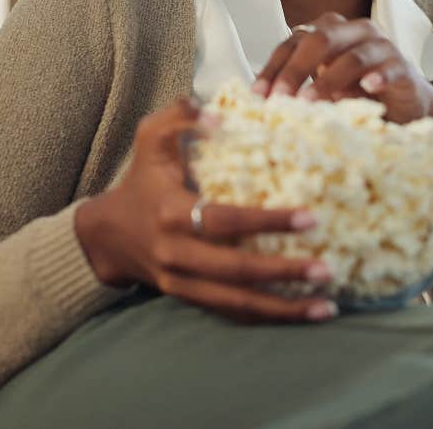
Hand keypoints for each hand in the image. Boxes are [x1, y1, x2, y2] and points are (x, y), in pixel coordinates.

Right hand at [74, 98, 338, 322]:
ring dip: (283, 309)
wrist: (106, 236)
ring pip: (237, 304)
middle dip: (283, 272)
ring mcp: (182, 283)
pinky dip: (266, 317)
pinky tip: (300, 315)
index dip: (266, 221)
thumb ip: (180, 116)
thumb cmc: (140, 180)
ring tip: (326, 307)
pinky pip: (230, 313)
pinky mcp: (188, 299)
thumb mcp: (150, 138)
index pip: (225, 221)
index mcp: (172, 212)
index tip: (309, 218)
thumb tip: (218, 115)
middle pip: (236, 271)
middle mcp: (177, 254)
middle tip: (326, 269)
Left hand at [252, 12, 432, 127]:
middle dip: (295, 70)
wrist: (405, 103)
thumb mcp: (323, 88)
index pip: (295, 42)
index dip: (274, 67)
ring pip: (351, 57)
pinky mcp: (403, 66)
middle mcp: (354, 31)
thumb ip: (298, 87)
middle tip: (280, 99)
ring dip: (328, 81)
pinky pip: (388, 68)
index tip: (258, 94)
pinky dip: (377, 77)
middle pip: (320, 41)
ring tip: (310, 102)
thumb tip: (261, 98)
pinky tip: (368, 88)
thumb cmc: (358, 91)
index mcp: (330, 31)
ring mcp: (381, 46)